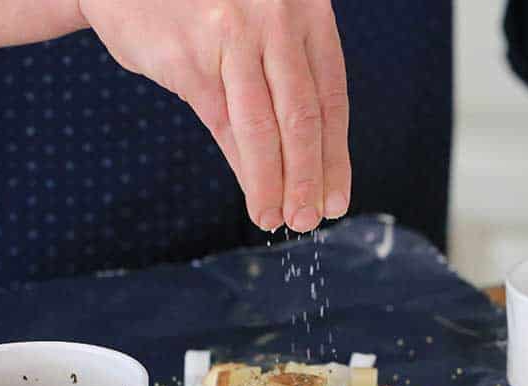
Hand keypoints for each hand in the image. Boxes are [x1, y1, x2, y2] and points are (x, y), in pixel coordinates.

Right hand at [76, 0, 350, 231]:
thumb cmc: (201, 6)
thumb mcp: (258, 33)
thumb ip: (282, 85)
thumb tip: (300, 168)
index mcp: (308, 9)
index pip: (332, 98)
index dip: (335, 157)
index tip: (335, 200)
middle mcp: (278, 17)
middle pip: (303, 117)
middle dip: (308, 178)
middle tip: (308, 221)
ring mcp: (234, 35)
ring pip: (264, 127)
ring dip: (272, 182)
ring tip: (275, 219)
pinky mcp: (192, 58)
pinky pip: (224, 125)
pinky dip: (240, 165)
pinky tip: (251, 192)